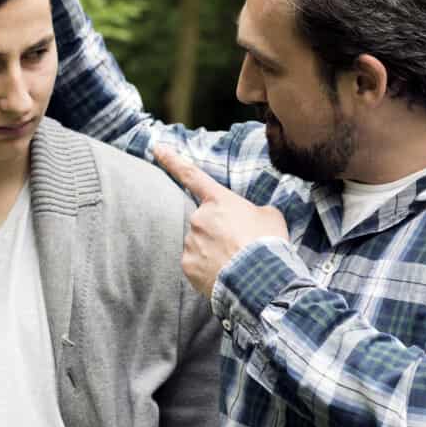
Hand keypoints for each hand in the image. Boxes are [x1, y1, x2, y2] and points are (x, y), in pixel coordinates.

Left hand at [154, 146, 289, 297]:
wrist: (260, 279)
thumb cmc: (268, 243)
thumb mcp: (270, 216)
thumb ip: (252, 212)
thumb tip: (247, 220)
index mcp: (219, 200)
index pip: (191, 175)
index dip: (172, 160)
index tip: (156, 147)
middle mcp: (199, 217)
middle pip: (204, 222)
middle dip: (218, 232)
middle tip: (240, 246)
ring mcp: (191, 242)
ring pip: (199, 244)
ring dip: (214, 251)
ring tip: (237, 263)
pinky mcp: (188, 265)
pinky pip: (196, 264)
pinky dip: (208, 269)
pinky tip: (226, 274)